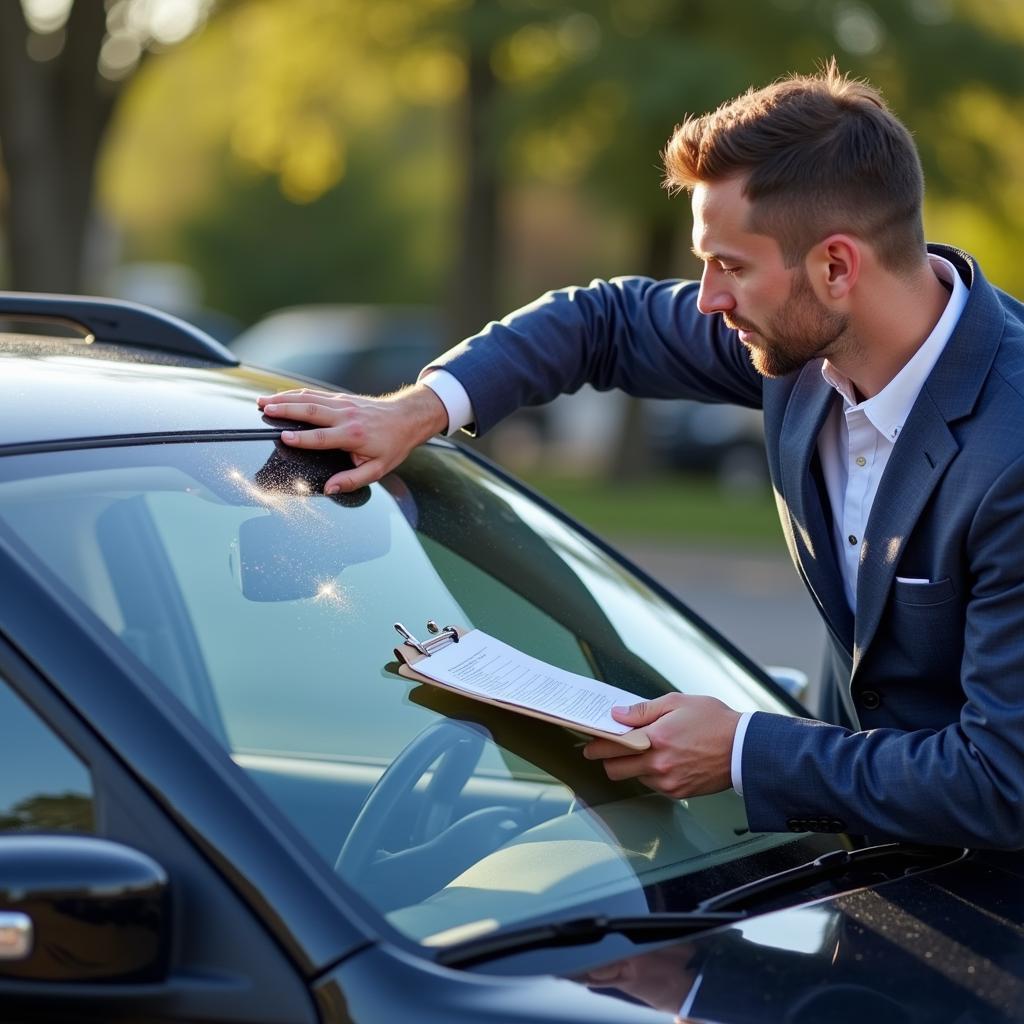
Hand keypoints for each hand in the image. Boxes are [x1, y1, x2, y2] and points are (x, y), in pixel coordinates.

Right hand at [256, 384, 448, 493]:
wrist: (407, 418)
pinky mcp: (341, 397)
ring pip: (309, 398)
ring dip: (284, 398)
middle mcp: (346, 416)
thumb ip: (352, 480)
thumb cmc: (392, 445)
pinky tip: (280, 396)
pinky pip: (314, 394)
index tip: (283, 437)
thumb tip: (329, 488)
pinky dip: (295, 394)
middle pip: (311, 410)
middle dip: (285, 409)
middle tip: (264, 410)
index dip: (302, 438)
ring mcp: (343, 403)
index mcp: (353, 435)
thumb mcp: (378, 469)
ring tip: (262, 401)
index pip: (322, 437)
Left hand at [583, 693, 739, 797]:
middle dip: (608, 759)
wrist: (744, 749)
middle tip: (610, 748)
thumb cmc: (715, 721)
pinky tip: (665, 759)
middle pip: (615, 769)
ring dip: (633, 766)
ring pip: (634, 777)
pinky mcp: (678, 792)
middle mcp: (658, 764)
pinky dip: (652, 773)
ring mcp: (668, 782)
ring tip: (647, 749)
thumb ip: (643, 710)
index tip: (589, 743)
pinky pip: (653, 785)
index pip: (613, 746)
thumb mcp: (678, 703)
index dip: (596, 744)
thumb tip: (618, 714)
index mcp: (656, 738)